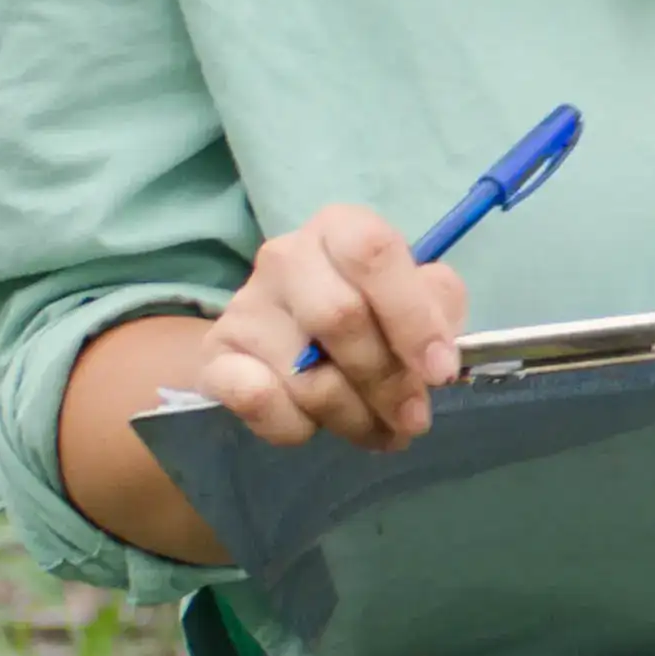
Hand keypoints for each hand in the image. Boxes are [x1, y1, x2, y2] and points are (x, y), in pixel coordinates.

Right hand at [179, 206, 467, 454]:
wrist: (284, 343)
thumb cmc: (369, 314)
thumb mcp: (418, 299)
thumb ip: (438, 310)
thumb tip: (436, 355)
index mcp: (340, 228)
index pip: (373, 252)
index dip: (413, 317)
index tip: (439, 372)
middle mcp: (285, 257)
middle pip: (340, 318)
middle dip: (387, 381)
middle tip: (412, 418)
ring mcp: (244, 306)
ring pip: (307, 376)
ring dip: (353, 417)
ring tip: (375, 427)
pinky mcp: (215, 357)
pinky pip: (257, 399)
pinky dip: (294, 425)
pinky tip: (313, 426)